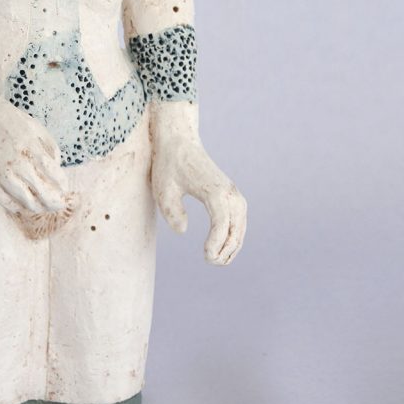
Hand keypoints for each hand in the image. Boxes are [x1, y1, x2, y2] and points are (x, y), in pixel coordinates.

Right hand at [0, 62, 72, 218]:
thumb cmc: (5, 116)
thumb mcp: (33, 124)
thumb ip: (49, 145)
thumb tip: (58, 167)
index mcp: (30, 144)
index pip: (53, 172)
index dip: (62, 185)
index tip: (65, 189)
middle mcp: (16, 159)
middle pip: (41, 190)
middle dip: (54, 202)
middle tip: (59, 205)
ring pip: (23, 199)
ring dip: (37, 207)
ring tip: (42, 208)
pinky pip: (2, 199)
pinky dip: (15, 207)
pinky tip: (22, 207)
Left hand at [150, 102, 246, 265]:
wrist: (179, 141)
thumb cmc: (168, 165)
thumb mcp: (163, 189)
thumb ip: (172, 211)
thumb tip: (183, 231)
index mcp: (214, 190)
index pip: (222, 224)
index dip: (216, 244)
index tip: (205, 257)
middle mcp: (229, 192)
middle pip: (236, 228)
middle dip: (227, 250)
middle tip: (210, 262)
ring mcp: (232, 192)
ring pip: (241, 226)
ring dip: (233, 245)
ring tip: (218, 260)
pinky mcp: (230, 193)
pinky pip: (239, 219)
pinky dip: (235, 235)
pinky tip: (223, 247)